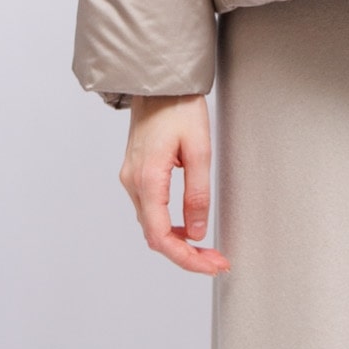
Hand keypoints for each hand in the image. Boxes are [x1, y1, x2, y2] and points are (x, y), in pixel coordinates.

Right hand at [120, 95, 228, 275]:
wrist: (158, 82)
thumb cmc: (179, 107)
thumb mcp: (200, 150)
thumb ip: (198, 194)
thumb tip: (197, 231)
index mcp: (147, 179)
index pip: (161, 236)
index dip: (186, 258)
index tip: (211, 265)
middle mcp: (133, 182)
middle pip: (155, 236)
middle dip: (186, 256)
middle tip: (216, 261)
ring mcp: (131, 178)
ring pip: (151, 225)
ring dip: (178, 243)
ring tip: (208, 249)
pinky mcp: (137, 174)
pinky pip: (150, 210)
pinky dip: (169, 226)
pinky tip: (189, 228)